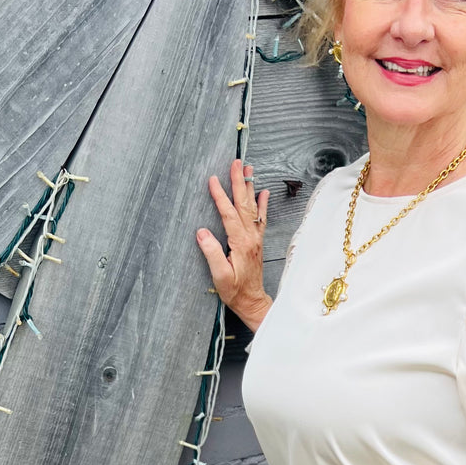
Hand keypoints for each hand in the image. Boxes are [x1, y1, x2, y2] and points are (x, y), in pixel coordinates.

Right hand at [196, 159, 271, 330]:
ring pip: (253, 207)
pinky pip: (261, 218)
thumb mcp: (219, 276)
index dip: (220, 196)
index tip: (213, 180)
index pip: (228, 214)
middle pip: (244, 204)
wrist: (252, 301)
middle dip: (239, 182)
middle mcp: (251, 237)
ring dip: (250, 187)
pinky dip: (262, 204)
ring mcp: (256, 238)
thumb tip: (202, 232)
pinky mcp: (257, 241)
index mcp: (240, 243)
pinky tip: (263, 192)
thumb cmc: (235, 291)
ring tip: (249, 169)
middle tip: (236, 163)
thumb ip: (212, 253)